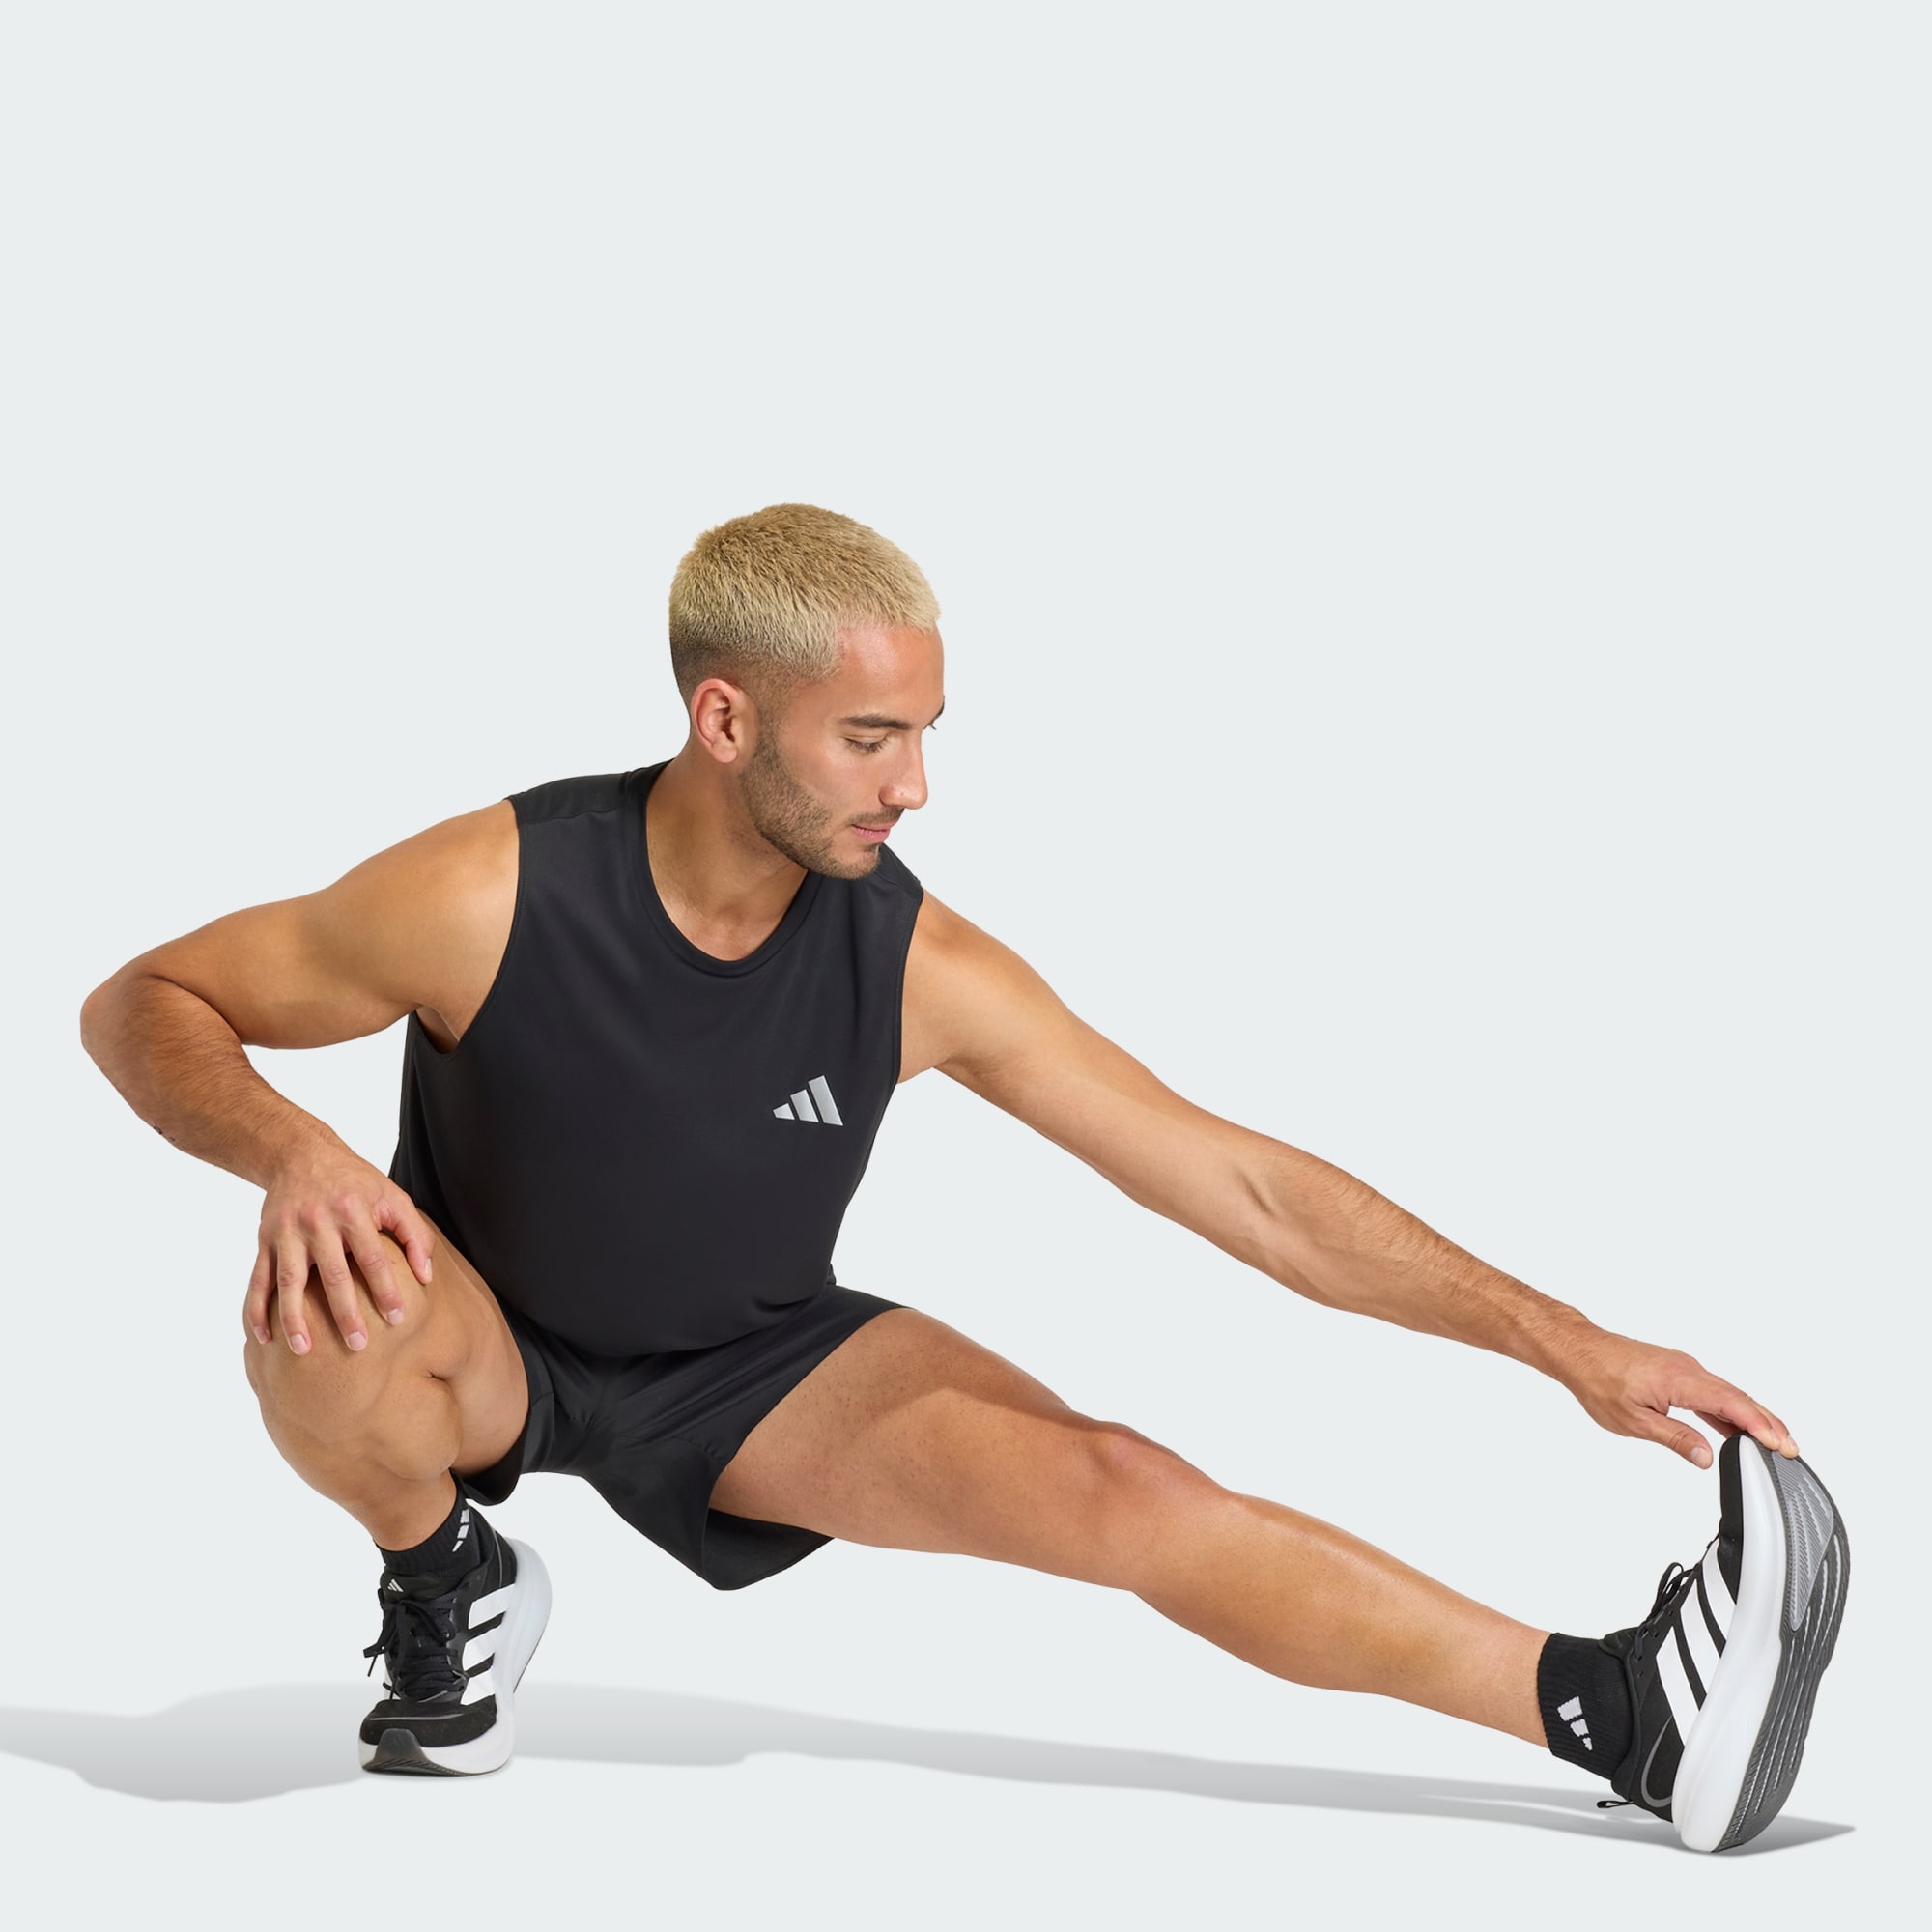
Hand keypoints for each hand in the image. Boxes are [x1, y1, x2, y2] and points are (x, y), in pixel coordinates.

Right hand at [246, 1148, 435, 1354]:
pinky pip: (258, 1280)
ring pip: (289, 1282)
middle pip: (332, 1275)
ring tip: (303, 1350)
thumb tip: (426, 1276)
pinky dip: (257, 1310)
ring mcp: (287, 1233)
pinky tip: (264, 1339)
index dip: (385, 1289)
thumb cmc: (354, 1181)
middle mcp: (317, 1223)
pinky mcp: (264, 1241)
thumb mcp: (391, 1195)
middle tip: (358, 1345)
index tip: (397, 1318)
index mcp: (352, 1212)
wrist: (299, 1153)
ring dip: (294, 1318)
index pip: (372, 1258)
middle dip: (345, 1312)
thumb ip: (414, 1233)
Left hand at [1559, 1326, 1797, 1468]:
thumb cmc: (1598, 1381)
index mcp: (1680, 1380)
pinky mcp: (1678, 1371)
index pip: (1731, 1404)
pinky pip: (1712, 1390)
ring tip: (1774, 1440)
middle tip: (1791, 1448)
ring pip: (1727, 1393)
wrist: (1579, 1351)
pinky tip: (1737, 1427)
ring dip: (1751, 1416)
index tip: (1782, 1444)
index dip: (1759, 1425)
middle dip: (1767, 1423)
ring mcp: (1684, 1368)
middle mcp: (1688, 1369)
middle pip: (1738, 1397)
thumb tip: (1706, 1458)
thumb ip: (1675, 1438)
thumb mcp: (1633, 1421)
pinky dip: (1730, 1408)